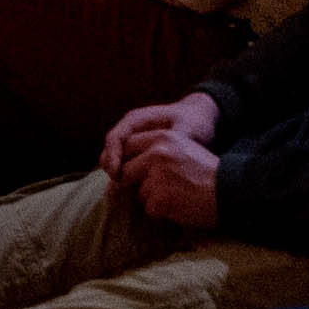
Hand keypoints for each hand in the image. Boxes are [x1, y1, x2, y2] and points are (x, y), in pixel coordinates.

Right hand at [99, 95, 220, 182]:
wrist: (199, 118)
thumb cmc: (193, 121)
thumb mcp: (186, 129)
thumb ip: (171, 143)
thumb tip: (160, 156)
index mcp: (136, 120)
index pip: (114, 138)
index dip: (112, 157)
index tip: (117, 174)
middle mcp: (130, 130)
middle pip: (109, 150)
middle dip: (110, 168)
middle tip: (119, 186)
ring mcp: (133, 140)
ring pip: (114, 158)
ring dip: (117, 173)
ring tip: (126, 190)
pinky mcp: (138, 151)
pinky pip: (125, 163)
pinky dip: (126, 175)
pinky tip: (135, 189)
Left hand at [126, 132, 218, 225]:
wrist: (232, 192)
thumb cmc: (207, 174)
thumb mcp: (182, 148)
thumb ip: (154, 151)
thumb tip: (123, 168)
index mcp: (162, 137)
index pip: (127, 146)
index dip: (128, 162)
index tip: (135, 173)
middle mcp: (156, 153)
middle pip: (125, 172)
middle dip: (137, 184)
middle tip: (160, 191)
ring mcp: (157, 175)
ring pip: (138, 193)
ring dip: (152, 200)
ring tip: (177, 197)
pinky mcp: (160, 198)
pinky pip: (149, 210)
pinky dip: (162, 214)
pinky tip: (180, 207)